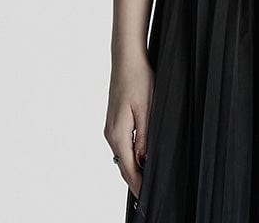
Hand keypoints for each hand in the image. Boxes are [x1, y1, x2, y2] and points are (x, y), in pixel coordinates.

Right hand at [104, 50, 154, 199]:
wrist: (126, 59)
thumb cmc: (139, 79)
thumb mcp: (147, 108)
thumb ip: (144, 136)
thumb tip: (143, 161)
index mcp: (118, 133)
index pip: (128, 167)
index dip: (137, 184)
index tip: (145, 198)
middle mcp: (111, 134)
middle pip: (123, 165)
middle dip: (135, 180)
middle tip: (147, 195)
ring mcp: (111, 128)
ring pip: (122, 156)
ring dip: (133, 168)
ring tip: (146, 180)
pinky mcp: (114, 121)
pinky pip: (122, 146)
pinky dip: (130, 156)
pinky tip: (140, 159)